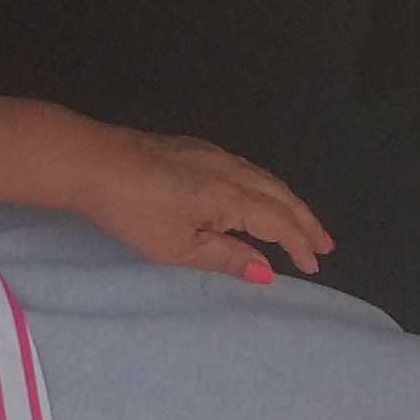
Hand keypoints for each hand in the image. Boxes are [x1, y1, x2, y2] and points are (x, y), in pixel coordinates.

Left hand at [71, 122, 336, 283]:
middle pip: (282, 197)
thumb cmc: (134, 211)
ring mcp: (215, 155)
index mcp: (231, 197)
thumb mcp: (178, 246)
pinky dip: (268, 188)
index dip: (300, 245)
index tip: (313, 266)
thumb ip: (226, 257)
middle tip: (326, 245)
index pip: (279, 224)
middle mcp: (232, 171)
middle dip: (307, 222)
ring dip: (290, 203)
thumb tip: (265, 272)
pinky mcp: (197, 148)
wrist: (94, 162)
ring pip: (266, 179)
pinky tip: (261, 195)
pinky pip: (249, 169)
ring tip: (303, 223)